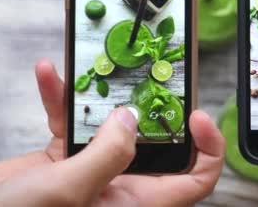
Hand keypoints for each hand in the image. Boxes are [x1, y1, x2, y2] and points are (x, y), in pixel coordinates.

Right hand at [0, 60, 224, 205]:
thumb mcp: (70, 191)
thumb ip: (108, 154)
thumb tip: (132, 119)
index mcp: (138, 203)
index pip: (197, 179)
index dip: (209, 149)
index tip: (197, 115)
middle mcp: (122, 186)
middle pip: (158, 142)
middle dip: (153, 105)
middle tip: (151, 73)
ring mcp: (93, 170)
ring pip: (112, 124)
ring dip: (102, 94)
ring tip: (99, 64)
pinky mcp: (63, 159)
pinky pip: (71, 122)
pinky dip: (61, 99)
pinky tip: (49, 75)